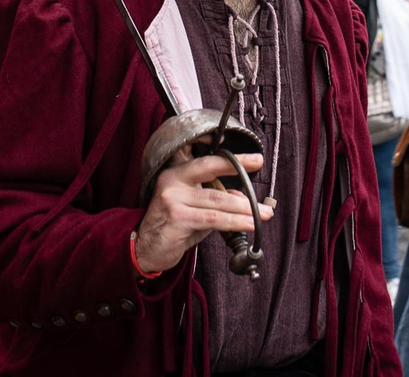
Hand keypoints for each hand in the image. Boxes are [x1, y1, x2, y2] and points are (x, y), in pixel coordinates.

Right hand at [133, 151, 273, 274]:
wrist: (145, 248)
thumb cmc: (171, 226)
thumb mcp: (195, 209)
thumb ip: (216, 202)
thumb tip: (243, 199)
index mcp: (177, 173)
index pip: (208, 162)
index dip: (233, 160)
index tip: (255, 160)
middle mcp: (173, 181)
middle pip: (212, 173)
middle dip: (241, 175)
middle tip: (263, 184)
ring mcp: (173, 199)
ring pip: (217, 201)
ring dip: (245, 209)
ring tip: (263, 215)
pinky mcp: (177, 218)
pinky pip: (213, 220)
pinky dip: (235, 222)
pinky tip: (249, 225)